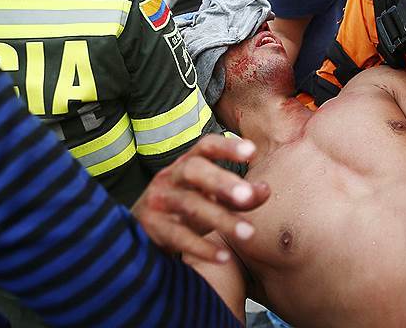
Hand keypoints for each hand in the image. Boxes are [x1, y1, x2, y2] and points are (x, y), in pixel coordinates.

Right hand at [133, 134, 269, 263]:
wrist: (140, 233)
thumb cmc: (184, 211)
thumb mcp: (211, 200)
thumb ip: (239, 197)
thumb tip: (265, 190)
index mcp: (186, 164)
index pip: (205, 147)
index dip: (227, 147)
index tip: (252, 151)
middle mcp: (170, 177)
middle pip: (193, 170)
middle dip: (221, 181)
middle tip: (247, 196)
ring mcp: (159, 201)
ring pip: (189, 205)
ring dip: (220, 218)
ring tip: (248, 232)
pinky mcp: (151, 228)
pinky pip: (178, 236)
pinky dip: (202, 248)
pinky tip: (223, 257)